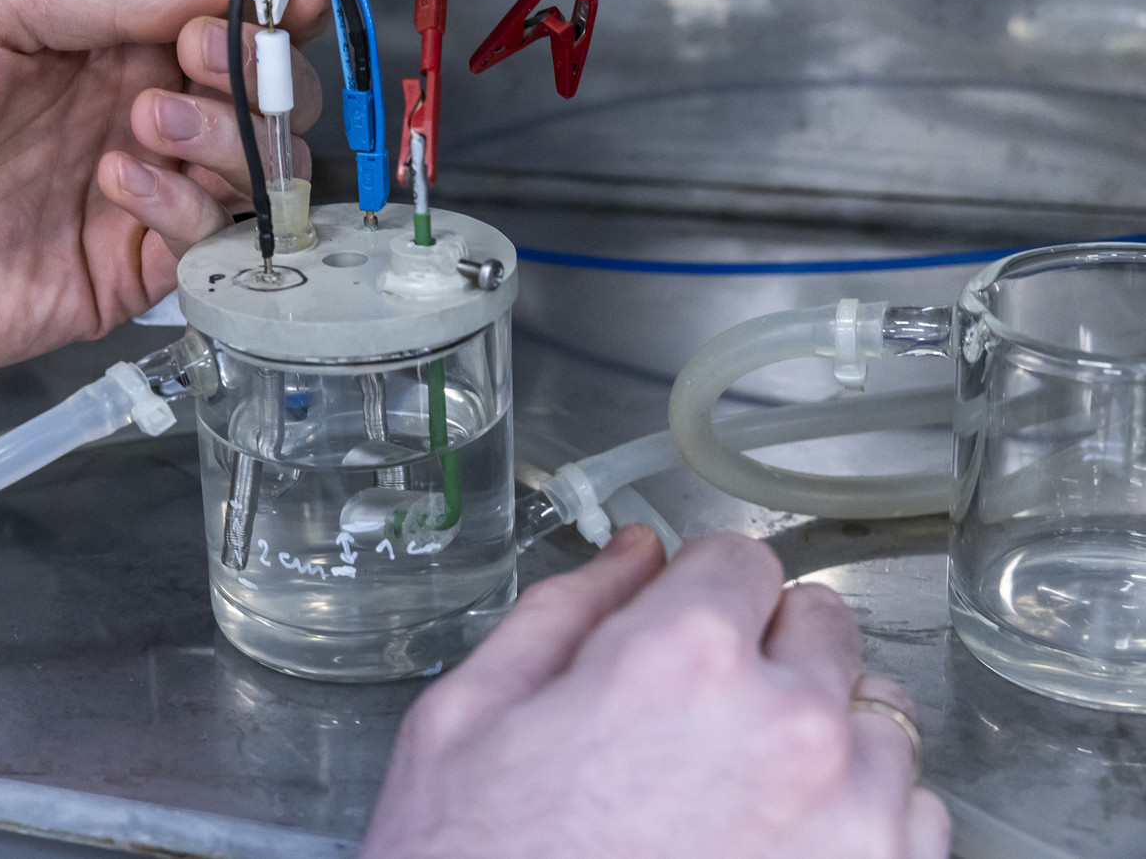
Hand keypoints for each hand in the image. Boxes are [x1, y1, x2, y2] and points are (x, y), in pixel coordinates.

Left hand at [0, 0, 328, 394]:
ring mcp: (138, 202)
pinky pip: (205, 242)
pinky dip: (181, 206)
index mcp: (106, 50)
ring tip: (140, 124)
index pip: (227, 28)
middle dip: (258, 80)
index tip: (285, 2)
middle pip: (266, 104)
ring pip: (254, 174)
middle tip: (202, 64)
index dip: (271, 16)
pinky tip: (117, 186)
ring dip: (220, 139)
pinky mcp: (127, 275)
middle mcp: (135, 124)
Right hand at [361, 527, 949, 858]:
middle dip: (766, 649)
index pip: (741, 558)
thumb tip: (635, 554)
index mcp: (683, 658)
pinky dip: (861, 817)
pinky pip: (915, 814)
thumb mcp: (466, 719)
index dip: (698, 587)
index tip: (681, 625)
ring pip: (876, 717)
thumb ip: (563, 612)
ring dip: (821, 733)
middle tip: (700, 714)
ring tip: (740, 793)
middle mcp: (791, 725)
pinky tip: (780, 846)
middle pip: (822, 624)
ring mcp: (855, 819)